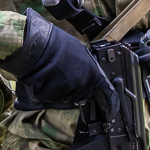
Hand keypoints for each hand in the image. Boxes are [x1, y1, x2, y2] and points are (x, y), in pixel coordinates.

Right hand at [0, 9, 115, 111]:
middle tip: (56, 77)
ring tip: (46, 73)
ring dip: (53, 91)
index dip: (110, 101)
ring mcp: (72, 84)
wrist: (37, 38)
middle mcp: (85, 77)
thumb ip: (80, 67)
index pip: (105, 89)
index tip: (112, 111)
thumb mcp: (74, 51)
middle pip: (78, 96)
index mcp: (92, 67)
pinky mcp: (58, 89)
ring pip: (61, 97)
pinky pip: (46, 97)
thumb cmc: (52, 41)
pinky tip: (38, 77)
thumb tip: (80, 80)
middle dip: (67, 92)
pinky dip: (39, 91)